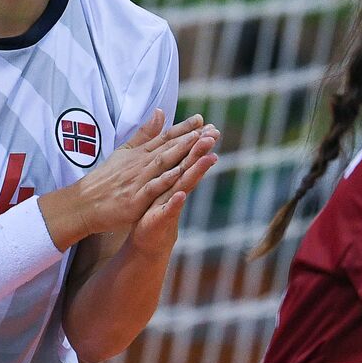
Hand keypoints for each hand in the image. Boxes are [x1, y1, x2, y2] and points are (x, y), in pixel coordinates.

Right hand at [40, 110, 206, 246]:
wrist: (84, 203)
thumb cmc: (106, 179)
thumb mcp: (124, 151)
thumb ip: (144, 134)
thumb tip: (161, 112)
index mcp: (140, 153)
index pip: (165, 137)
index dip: (184, 129)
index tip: (202, 120)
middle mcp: (141, 164)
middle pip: (170, 148)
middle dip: (193, 138)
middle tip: (213, 130)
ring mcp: (138, 180)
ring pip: (165, 163)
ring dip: (185, 153)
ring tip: (203, 144)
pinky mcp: (135, 198)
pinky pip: (152, 187)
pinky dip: (166, 180)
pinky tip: (181, 174)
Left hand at [126, 123, 219, 256]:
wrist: (146, 237)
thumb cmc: (153, 206)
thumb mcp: (156, 179)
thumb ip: (165, 159)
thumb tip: (175, 139)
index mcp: (172, 177)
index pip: (185, 156)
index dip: (196, 141)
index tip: (209, 125)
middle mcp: (176, 188)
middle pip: (190, 167)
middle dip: (201, 151)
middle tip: (215, 135)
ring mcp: (171, 203)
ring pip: (185, 185)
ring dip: (197, 172)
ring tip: (210, 158)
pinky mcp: (161, 218)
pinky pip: (169, 210)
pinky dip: (175, 203)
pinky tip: (181, 195)